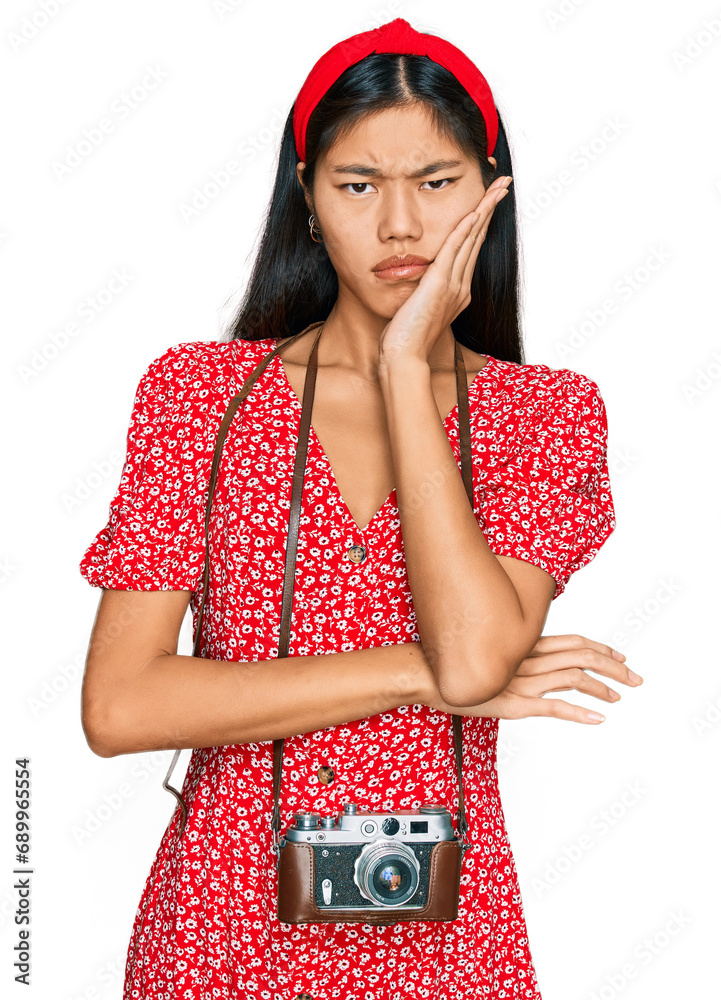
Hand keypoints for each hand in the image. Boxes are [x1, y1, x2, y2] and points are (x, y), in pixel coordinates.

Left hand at [378, 175, 512, 364]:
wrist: (404, 357)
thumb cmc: (405, 339)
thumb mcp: (418, 309)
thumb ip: (424, 292)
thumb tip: (420, 282)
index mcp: (457, 291)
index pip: (471, 248)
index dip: (481, 222)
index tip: (488, 201)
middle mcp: (460, 287)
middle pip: (478, 238)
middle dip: (490, 209)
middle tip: (503, 184)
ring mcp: (453, 286)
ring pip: (472, 240)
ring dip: (484, 210)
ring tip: (496, 188)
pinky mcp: (439, 285)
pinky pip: (455, 251)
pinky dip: (465, 229)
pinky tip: (473, 212)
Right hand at [423, 634, 643, 724]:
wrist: (426, 674)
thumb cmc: (455, 664)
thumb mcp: (493, 654)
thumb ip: (517, 656)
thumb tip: (536, 662)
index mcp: (524, 645)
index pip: (572, 641)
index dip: (600, 648)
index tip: (619, 657)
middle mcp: (527, 658)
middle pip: (581, 656)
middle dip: (613, 667)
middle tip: (635, 678)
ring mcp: (521, 680)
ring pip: (573, 678)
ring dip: (602, 687)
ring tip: (619, 696)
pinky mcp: (513, 702)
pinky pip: (553, 706)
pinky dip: (579, 712)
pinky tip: (597, 718)